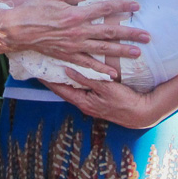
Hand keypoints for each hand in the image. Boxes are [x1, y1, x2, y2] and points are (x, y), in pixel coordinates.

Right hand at [3, 0, 147, 77]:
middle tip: (147, 36)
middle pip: (109, 32)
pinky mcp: (68, 55)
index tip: (136, 6)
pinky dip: (101, 70)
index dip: (122, 7)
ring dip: (121, 52)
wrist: (18, 29)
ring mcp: (74, 45)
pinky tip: (113, 74)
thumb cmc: (34, 8)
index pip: (104, 9)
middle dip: (130, 34)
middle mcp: (78, 31)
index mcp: (76, 14)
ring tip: (138, 53)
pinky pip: (88, 64)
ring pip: (103, 49)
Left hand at [44, 68, 165, 128]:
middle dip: (52, 78)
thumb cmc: (124, 102)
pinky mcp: (97, 101)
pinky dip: (74, 80)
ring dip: (63, 79)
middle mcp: (83, 104)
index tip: (37, 69)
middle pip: (63, 89)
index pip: (59, 89)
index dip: (47, 79)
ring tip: (53, 67)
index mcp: (83, 102)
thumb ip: (86, 79)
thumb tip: (67, 70)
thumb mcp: (105, 89)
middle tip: (42, 65)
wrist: (140, 113)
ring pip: (72, 89)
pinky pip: (81, 89)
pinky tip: (73, 73)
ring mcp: (90, 103)